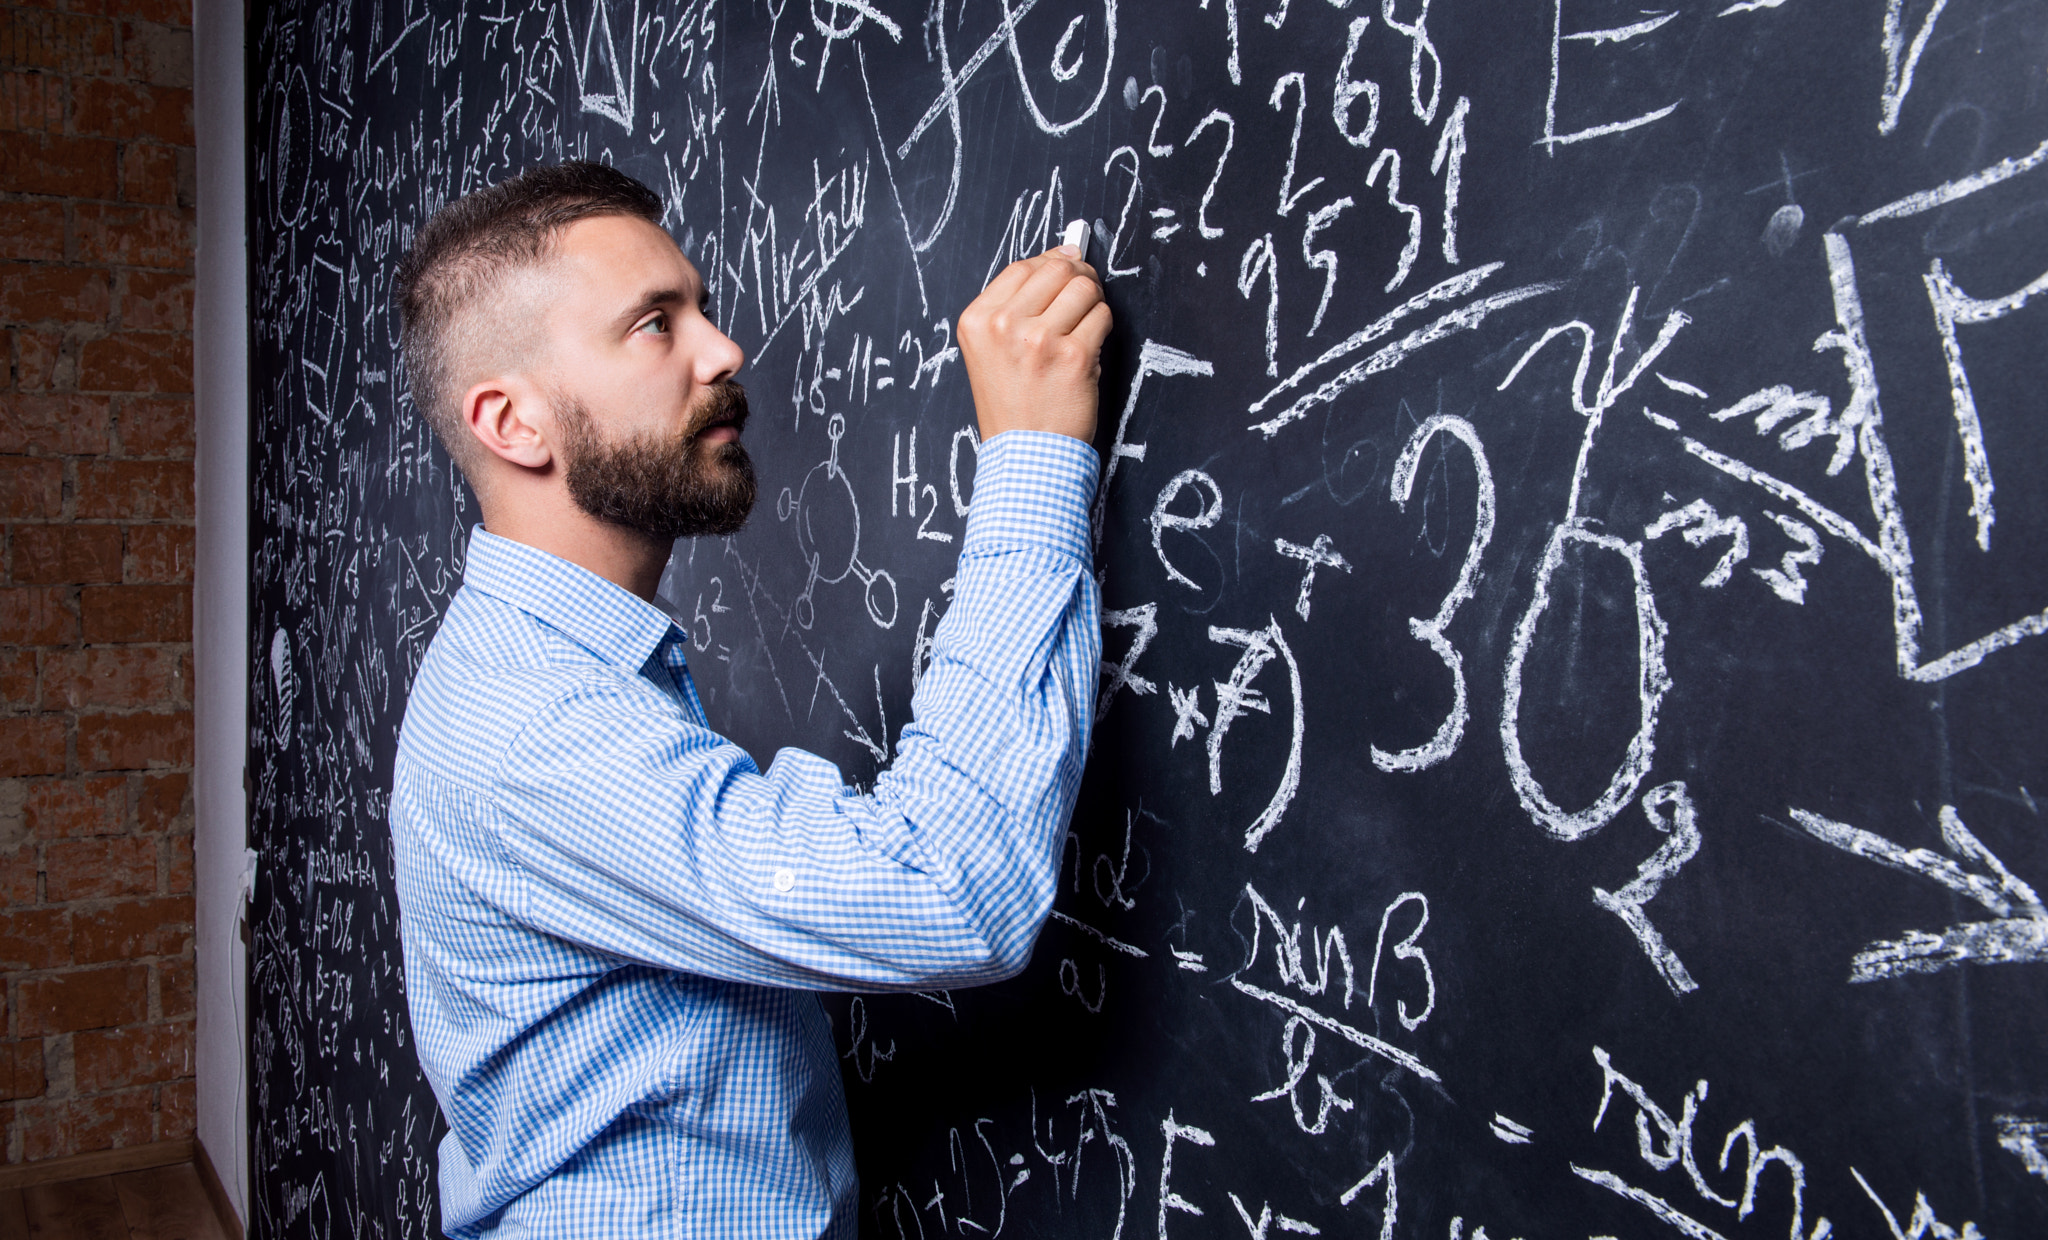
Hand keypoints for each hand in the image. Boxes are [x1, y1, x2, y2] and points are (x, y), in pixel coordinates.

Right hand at [956, 245, 1111, 443]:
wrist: (1024, 455)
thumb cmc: (1012, 406)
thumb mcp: (990, 351)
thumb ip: (1015, 307)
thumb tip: (1063, 256)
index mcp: (978, 320)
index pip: (1023, 267)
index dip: (1052, 263)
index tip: (1067, 269)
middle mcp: (1005, 326)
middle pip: (1057, 269)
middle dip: (1078, 276)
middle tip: (1085, 293)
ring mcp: (1040, 340)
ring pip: (1084, 288)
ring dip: (1093, 302)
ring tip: (1085, 325)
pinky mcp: (1074, 356)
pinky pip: (1102, 317)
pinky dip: (1103, 327)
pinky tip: (1090, 347)